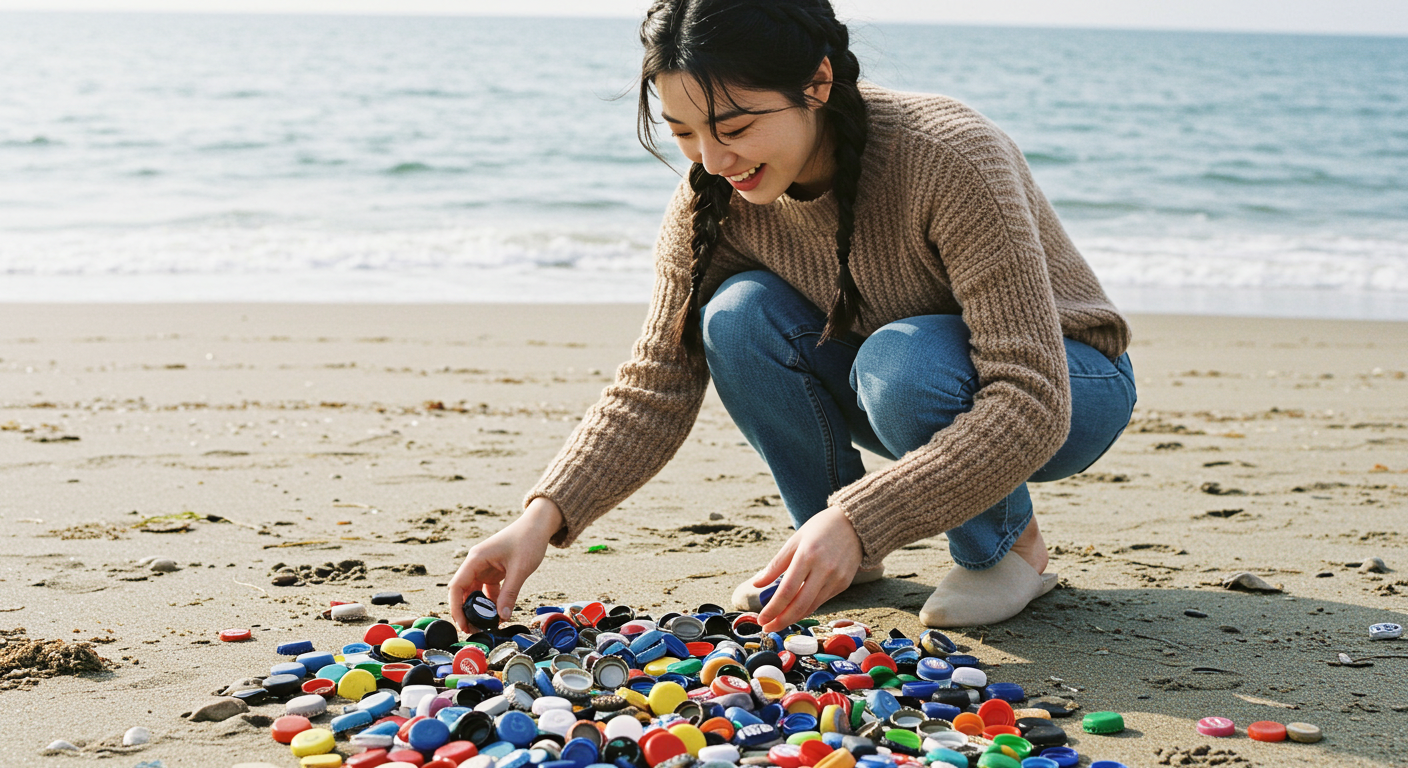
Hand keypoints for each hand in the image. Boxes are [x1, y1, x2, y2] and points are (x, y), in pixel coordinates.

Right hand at [448, 497, 562, 631]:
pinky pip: (487, 589)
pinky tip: (498, 614)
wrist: (538, 524)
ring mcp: (485, 566)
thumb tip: (502, 618)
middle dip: (466, 611)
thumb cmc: (528, 540)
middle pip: (463, 591)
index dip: (456, 607)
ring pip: (475, 592)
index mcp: (476, 558)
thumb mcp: (520, 569)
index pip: (456, 586)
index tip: (462, 624)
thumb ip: (510, 594)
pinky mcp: (494, 570)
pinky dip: (491, 601)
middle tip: (474, 630)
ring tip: (486, 625)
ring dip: (479, 608)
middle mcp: (476, 562)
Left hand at [754, 506, 862, 631]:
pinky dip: (806, 608)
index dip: (773, 608)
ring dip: (793, 618)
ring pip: (811, 607)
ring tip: (778, 621)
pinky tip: (795, 609)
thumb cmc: (820, 529)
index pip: (787, 590)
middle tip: (767, 628)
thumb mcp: (795, 540)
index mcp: (808, 555)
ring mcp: (836, 578)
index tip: (761, 618)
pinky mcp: (843, 584)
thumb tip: (757, 583)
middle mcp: (824, 569)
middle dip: (781, 621)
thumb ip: (776, 564)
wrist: (855, 524)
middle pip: (800, 605)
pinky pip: (821, 601)